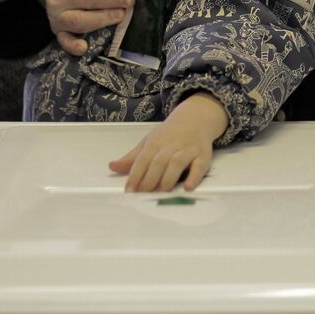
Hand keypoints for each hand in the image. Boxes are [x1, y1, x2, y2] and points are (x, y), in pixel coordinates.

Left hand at [109, 94, 228, 191]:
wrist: (196, 118)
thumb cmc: (169, 134)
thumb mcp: (149, 141)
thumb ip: (132, 157)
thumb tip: (111, 166)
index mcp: (155, 142)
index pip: (143, 159)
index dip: (135, 175)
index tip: (129, 191)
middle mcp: (171, 145)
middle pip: (158, 162)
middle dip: (150, 179)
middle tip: (143, 195)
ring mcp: (188, 150)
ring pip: (177, 163)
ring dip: (168, 178)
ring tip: (161, 192)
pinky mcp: (203, 155)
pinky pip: (199, 166)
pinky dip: (194, 177)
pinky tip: (188, 188)